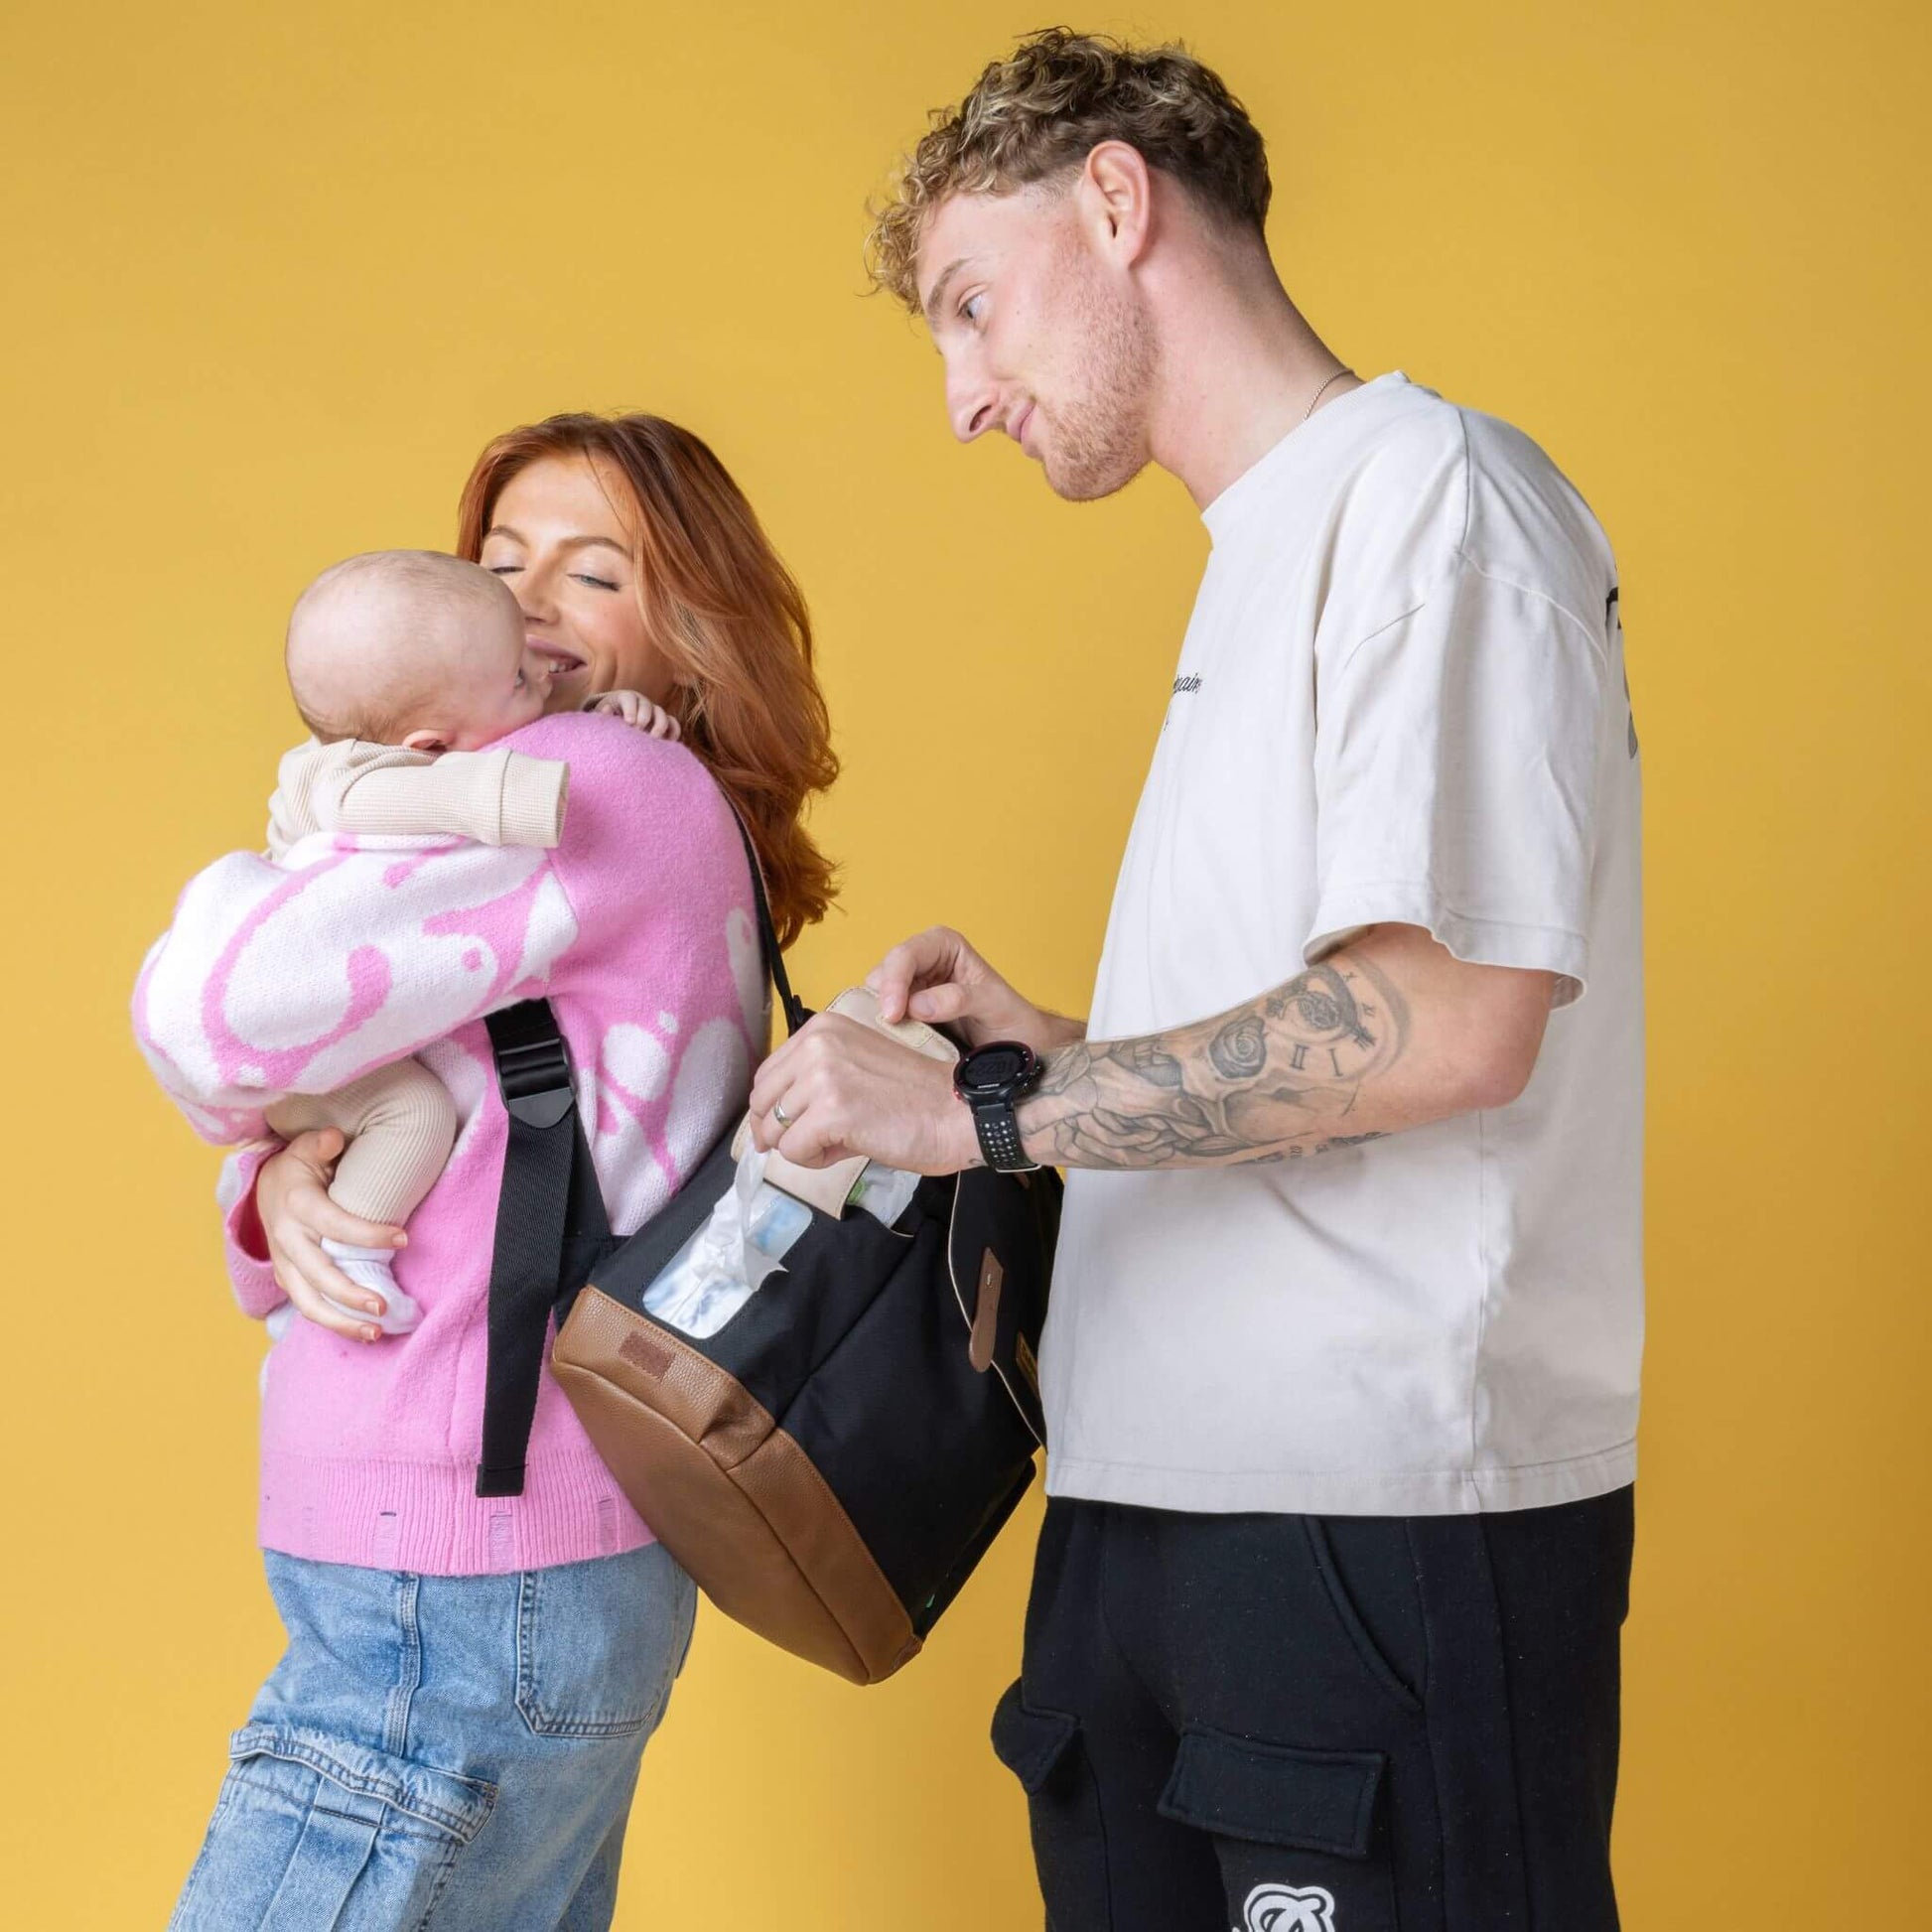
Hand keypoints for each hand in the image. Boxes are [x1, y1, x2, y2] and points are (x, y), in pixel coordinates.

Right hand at [255, 1130, 406, 1342]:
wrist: (263, 1187)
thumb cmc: (296, 1167)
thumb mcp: (304, 1148)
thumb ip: (319, 1144)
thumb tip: (333, 1138)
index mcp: (297, 1206)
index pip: (334, 1225)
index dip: (367, 1235)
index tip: (403, 1239)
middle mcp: (287, 1239)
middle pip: (317, 1275)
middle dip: (350, 1294)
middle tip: (384, 1306)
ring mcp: (285, 1263)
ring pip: (308, 1301)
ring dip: (341, 1321)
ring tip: (376, 1332)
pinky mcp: (288, 1277)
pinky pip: (307, 1306)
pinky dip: (332, 1322)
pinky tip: (362, 1331)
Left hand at [586, 689, 680, 739]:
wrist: (618, 723)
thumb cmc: (608, 721)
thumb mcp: (602, 717)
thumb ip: (604, 715)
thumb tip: (606, 710)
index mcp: (625, 698)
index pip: (629, 698)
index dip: (630, 709)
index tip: (629, 723)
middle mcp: (642, 702)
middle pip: (647, 705)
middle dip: (644, 717)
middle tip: (638, 731)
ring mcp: (654, 712)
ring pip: (662, 713)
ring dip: (660, 725)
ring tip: (653, 739)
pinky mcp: (664, 723)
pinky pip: (673, 724)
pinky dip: (673, 732)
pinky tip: (668, 743)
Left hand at [747, 1013, 979, 1174]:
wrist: (957, 1110)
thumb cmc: (914, 1097)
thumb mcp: (856, 1067)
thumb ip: (813, 1082)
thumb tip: (766, 1125)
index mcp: (823, 1027)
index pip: (767, 1074)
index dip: (773, 1108)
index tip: (792, 1127)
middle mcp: (818, 1043)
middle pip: (762, 1101)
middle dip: (778, 1131)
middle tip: (812, 1144)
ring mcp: (823, 1076)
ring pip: (775, 1129)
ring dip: (801, 1146)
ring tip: (838, 1144)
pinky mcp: (832, 1111)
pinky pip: (793, 1151)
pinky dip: (812, 1160)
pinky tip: (844, 1151)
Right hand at [866, 927, 1076, 1052]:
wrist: (1021, 1045)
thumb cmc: (1014, 1019)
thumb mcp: (993, 1004)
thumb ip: (959, 999)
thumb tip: (917, 1005)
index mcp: (943, 945)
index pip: (905, 955)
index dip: (893, 982)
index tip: (893, 1014)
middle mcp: (922, 962)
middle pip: (882, 974)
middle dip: (881, 1001)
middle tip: (890, 1030)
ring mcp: (911, 989)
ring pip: (876, 998)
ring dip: (879, 1018)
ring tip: (893, 1038)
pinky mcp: (906, 1015)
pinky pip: (882, 1019)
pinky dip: (884, 1031)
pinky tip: (894, 1044)